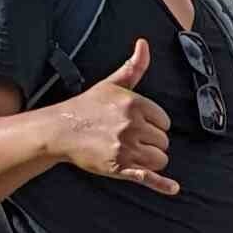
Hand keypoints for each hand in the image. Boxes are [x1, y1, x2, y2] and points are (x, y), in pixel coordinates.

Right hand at [52, 40, 177, 193]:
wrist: (59, 130)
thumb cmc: (86, 107)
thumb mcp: (111, 84)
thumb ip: (133, 66)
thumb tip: (144, 44)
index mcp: (135, 104)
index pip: (164, 122)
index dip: (154, 125)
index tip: (138, 125)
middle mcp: (132, 125)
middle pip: (163, 141)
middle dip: (151, 142)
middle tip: (129, 139)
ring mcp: (125, 147)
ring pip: (159, 159)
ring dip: (150, 158)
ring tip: (132, 152)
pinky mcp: (119, 166)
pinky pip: (148, 176)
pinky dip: (161, 184)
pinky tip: (173, 188)